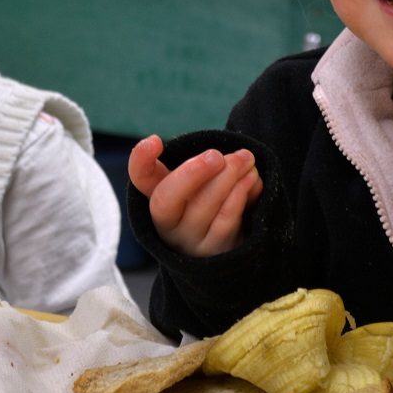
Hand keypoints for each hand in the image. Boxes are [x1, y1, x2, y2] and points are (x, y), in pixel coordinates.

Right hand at [128, 134, 262, 256]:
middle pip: (167, 198)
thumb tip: (221, 158)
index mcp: (159, 197)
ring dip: (227, 177)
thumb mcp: (201, 183)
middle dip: (193, 172)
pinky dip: (240, 194)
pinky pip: (226, 220)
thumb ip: (204, 166)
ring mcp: (189, 241)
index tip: (154, 141)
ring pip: (202, 206)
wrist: (230, 243)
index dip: (141, 160)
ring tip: (245, 159)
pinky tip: (251, 178)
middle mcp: (167, 223)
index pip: (140, 178)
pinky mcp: (214, 251)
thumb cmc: (211, 202)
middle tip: (217, 156)